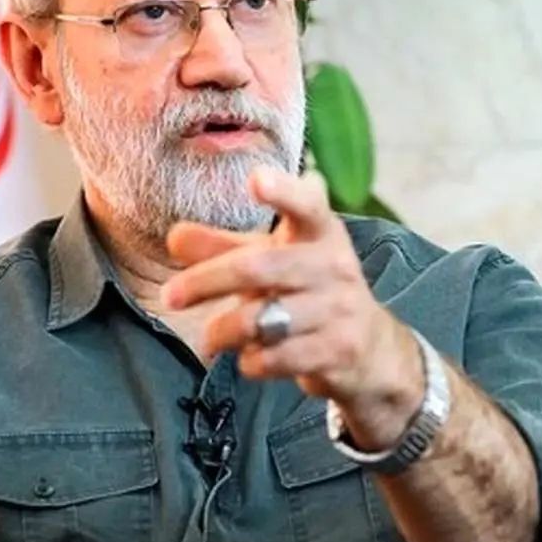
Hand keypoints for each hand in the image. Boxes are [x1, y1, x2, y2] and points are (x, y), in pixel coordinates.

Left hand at [160, 167, 422, 446]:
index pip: (306, 205)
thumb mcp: (271, 260)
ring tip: (209, 339)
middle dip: (206, 282)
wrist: (370, 348)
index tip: (256, 179)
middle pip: (258, 268)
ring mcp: (339, 309)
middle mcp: (334, 265)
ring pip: (261, 320)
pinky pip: (274, 359)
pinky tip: (250, 358)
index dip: (283, 191)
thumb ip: (222, 248)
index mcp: (320, 232)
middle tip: (170, 296)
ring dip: (223, 332)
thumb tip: (173, 237)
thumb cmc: (309, 290)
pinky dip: (250, 362)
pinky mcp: (337, 351)